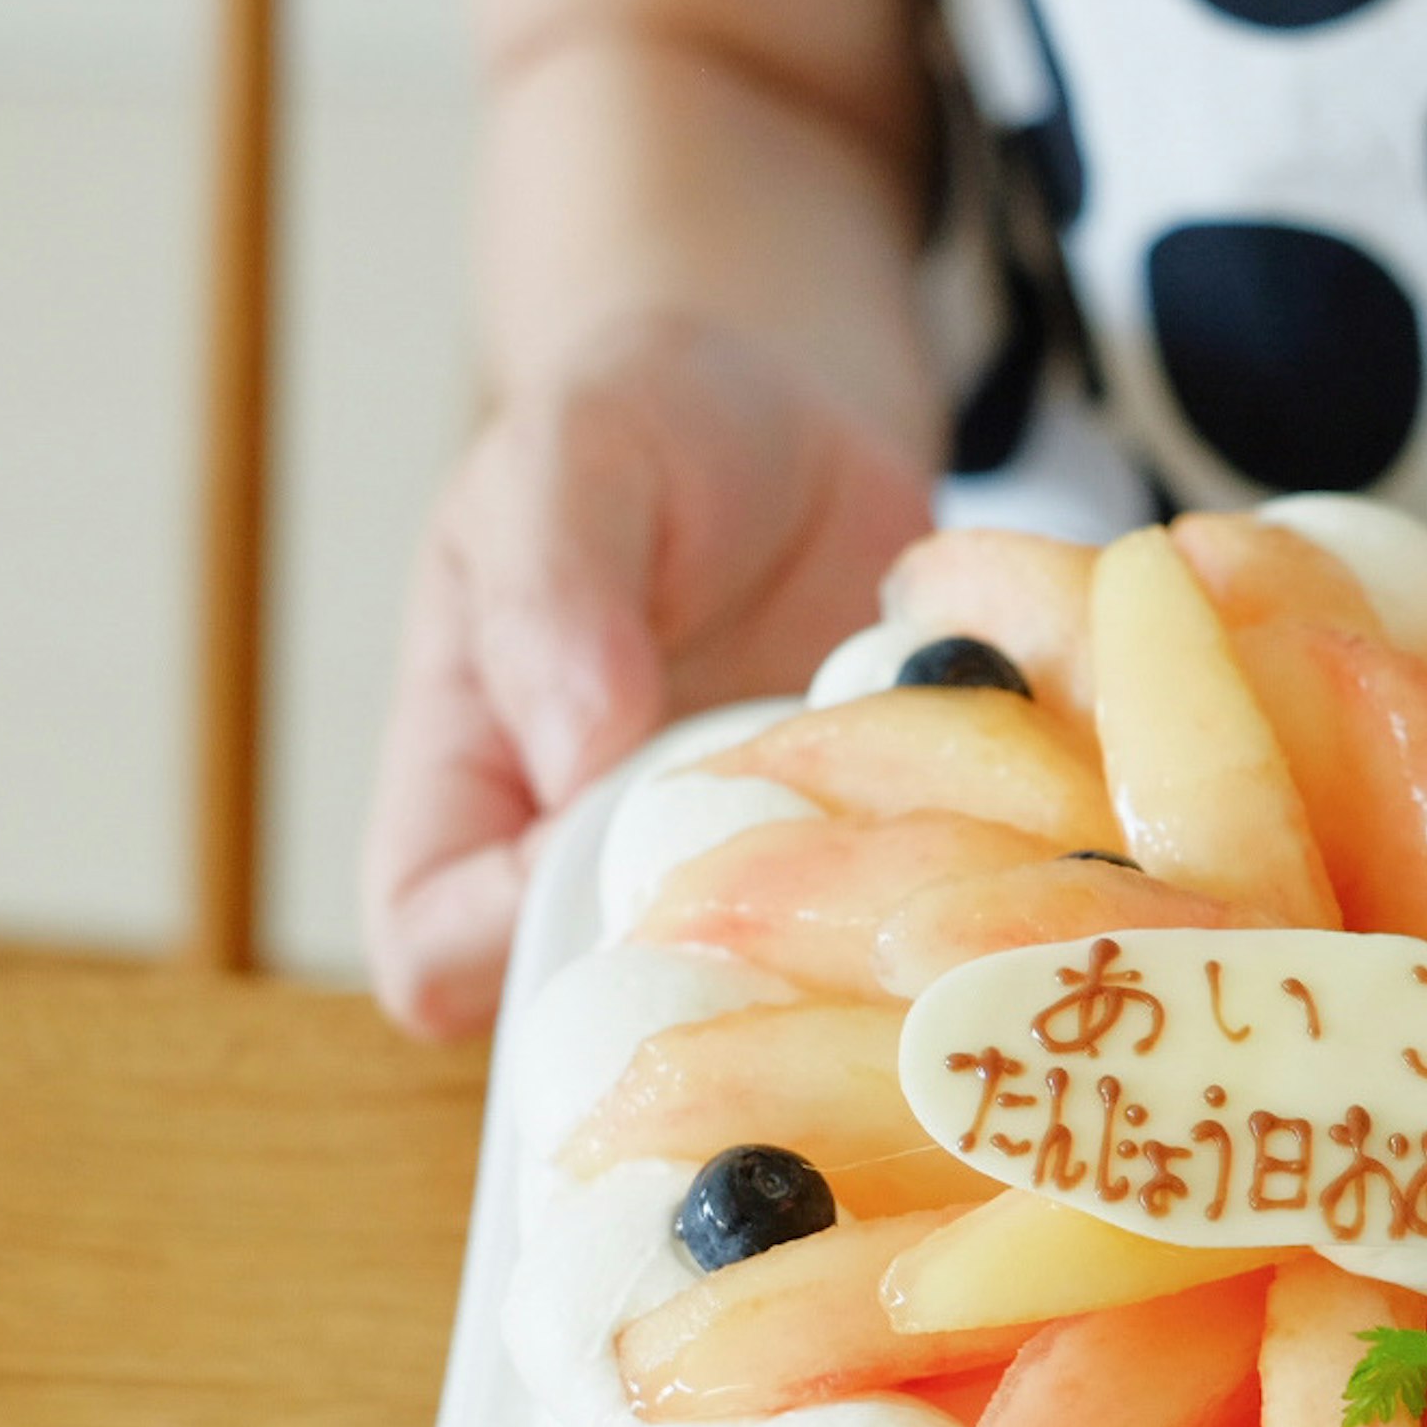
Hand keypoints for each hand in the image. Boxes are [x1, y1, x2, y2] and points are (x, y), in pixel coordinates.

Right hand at [364, 314, 932, 1037]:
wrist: (795, 407)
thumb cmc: (646, 420)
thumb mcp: (577, 459)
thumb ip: (557, 595)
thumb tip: (584, 750)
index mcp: (471, 788)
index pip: (432, 946)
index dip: (503, 948)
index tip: (619, 858)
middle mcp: (590, 865)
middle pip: (599, 1018)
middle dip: (697, 989)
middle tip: (805, 894)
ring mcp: (726, 880)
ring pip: (754, 1006)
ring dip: (831, 962)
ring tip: (912, 862)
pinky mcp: (847, 866)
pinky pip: (883, 935)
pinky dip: (935, 903)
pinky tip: (994, 840)